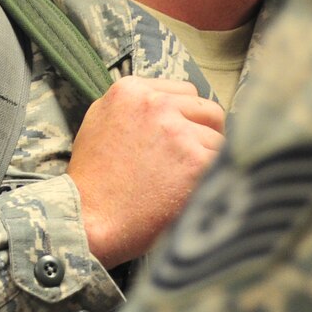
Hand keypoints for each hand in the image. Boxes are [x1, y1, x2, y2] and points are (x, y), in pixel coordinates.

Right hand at [67, 76, 224, 268]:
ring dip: (207, 158)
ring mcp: (178, 131)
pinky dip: (211, 179)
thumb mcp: (98, 125)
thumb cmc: (91, 181)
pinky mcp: (196, 160)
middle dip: (203, 134)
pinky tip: (189, 193)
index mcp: (130, 91)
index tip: (177, 139)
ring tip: (182, 181)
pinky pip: (223, 164)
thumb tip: (167, 106)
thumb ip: (132, 108)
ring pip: (218, 137)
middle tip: (189, 161)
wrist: (88, 220)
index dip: (185, 118)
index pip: (184, 92)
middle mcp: (156, 104)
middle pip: (207, 110)